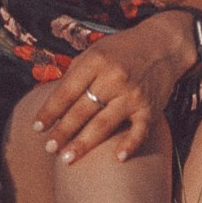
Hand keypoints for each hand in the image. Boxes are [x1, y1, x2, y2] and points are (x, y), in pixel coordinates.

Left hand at [38, 14, 193, 166]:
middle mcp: (114, 78)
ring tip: (67, 158)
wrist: (164, 44)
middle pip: (82, 110)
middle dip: (63, 131)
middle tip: (49, 148)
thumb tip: (53, 104)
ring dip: (84, 143)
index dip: (50, 111)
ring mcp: (133, 94)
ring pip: (104, 124)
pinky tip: (118, 158)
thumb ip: (75, 75)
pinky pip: (140, 130)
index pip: (67, 91)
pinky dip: (130, 144)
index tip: (37, 128)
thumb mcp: (95, 52)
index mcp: (96, 62)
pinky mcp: (151, 108)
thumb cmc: (123, 50)